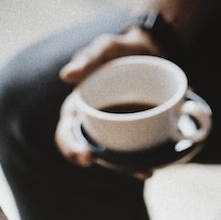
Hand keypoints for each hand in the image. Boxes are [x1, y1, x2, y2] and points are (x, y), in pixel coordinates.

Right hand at [55, 27, 161, 174]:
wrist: (150, 51)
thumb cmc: (121, 49)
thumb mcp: (106, 48)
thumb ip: (88, 58)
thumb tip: (66, 76)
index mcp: (78, 107)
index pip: (65, 134)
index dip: (71, 148)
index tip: (87, 158)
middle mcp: (93, 124)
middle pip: (88, 152)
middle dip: (104, 166)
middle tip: (114, 168)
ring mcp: (113, 131)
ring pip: (113, 158)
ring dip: (127, 169)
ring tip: (145, 171)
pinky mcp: (132, 133)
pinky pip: (132, 153)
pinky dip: (141, 161)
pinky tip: (154, 166)